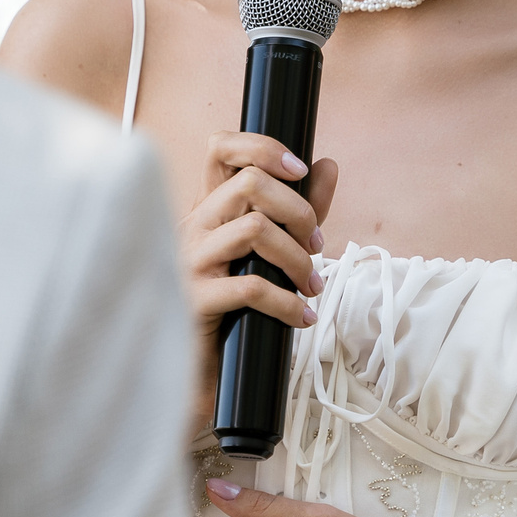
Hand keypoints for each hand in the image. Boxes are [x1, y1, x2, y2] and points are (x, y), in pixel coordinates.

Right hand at [179, 133, 340, 415]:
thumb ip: (299, 209)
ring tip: (312, 286)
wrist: (201, 369)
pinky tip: (301, 317)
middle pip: (249, 183)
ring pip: (254, 230)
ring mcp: (188, 260)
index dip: (263, 147)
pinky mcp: (193, 298)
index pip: (220, 149)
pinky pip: (250, 287)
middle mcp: (193, 225)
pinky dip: (288, 303)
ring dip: (298, 260)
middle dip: (299, 211)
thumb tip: (327, 165)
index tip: (300, 170)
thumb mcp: (271, 251)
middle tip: (317, 246)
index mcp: (208, 210)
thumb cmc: (234, 307)